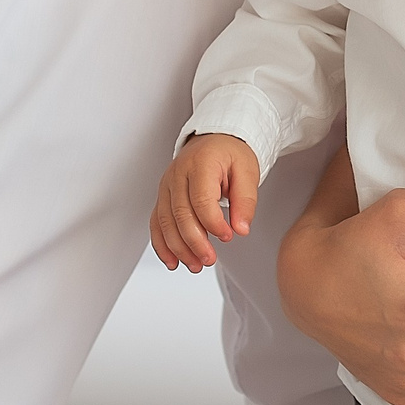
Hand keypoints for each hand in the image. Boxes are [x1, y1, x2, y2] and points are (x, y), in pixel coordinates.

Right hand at [151, 133, 260, 271]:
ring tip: (196, 264)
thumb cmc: (231, 153)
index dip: (213, 223)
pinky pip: (156, 223)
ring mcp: (166, 185)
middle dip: (194, 242)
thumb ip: (246, 200)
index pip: (201, 199)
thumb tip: (241, 229)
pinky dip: (162, 245)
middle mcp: (178, 174)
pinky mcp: (163, 196)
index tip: (228, 236)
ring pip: (165, 222)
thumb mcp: (248, 171)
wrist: (215, 139)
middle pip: (180, 214)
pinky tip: (172, 260)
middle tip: (210, 258)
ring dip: (178, 248)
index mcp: (200, 163)